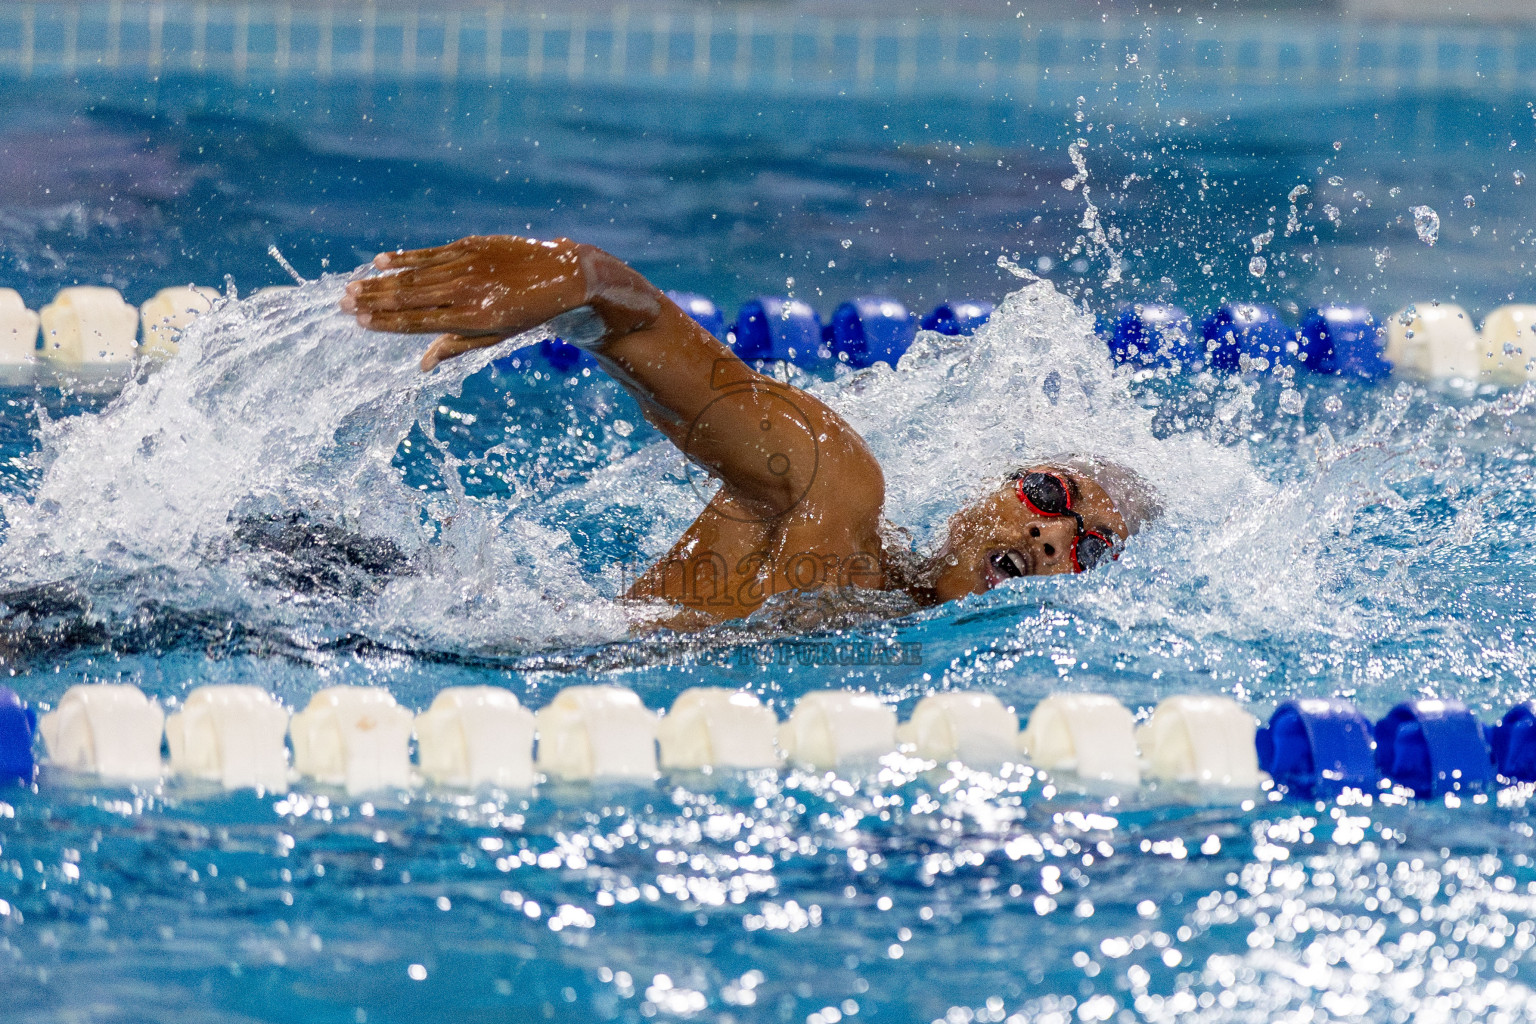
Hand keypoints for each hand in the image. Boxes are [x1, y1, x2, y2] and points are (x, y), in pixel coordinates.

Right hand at [342, 235, 591, 370]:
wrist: (562, 275)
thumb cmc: (528, 313)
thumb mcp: (497, 337)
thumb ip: (457, 346)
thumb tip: (422, 365)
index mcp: (471, 319)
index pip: (418, 322)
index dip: (385, 322)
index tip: (358, 321)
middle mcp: (466, 291)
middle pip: (409, 297)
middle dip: (373, 300)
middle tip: (341, 303)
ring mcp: (467, 265)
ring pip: (415, 274)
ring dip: (381, 281)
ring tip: (353, 285)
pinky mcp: (470, 245)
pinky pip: (431, 253)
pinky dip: (405, 257)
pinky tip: (381, 261)